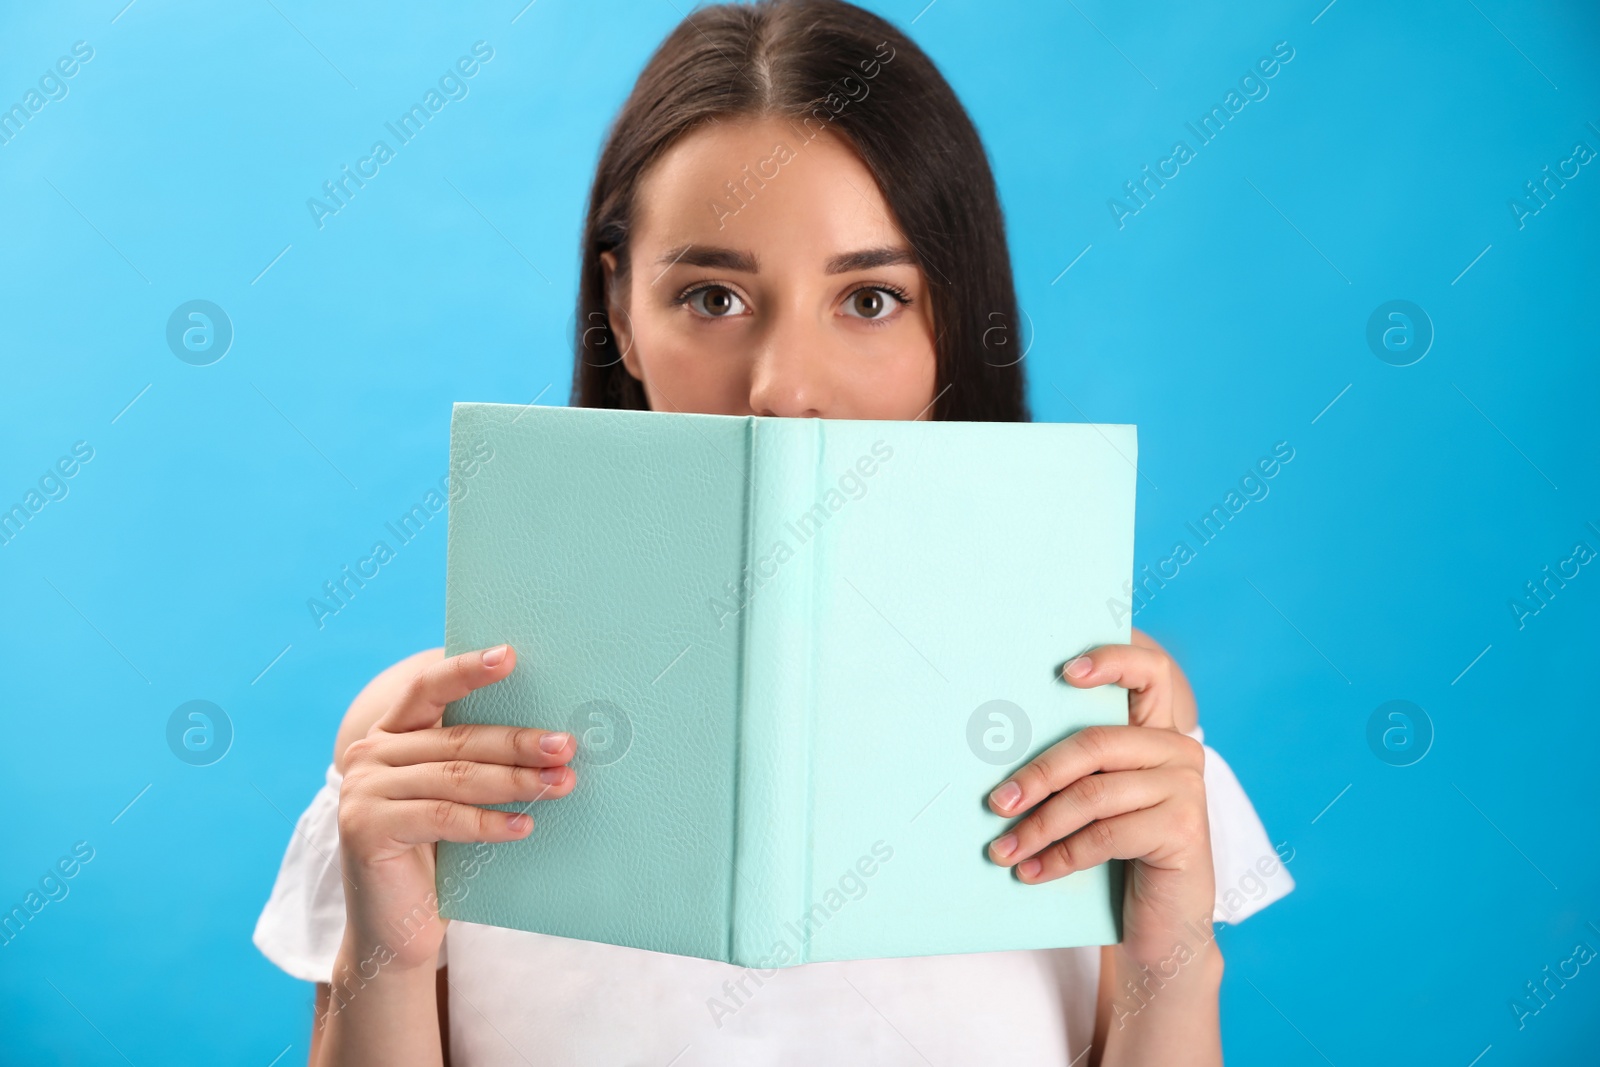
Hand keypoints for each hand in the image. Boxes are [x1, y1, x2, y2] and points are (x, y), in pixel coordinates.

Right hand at [335, 644, 575, 971]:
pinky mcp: (366, 829)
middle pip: (457, 740)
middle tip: (566, 745)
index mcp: (391, 733)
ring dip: (515, 780)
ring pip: (454, 778)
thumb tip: (552, 738)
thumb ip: (475, 763)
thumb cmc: (438, 856)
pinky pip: (441, 818)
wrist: (395, 927)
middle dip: (518, 742)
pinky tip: (525, 825)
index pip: (428, 689)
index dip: (467, 670)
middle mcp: (369, 754)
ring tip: (560, 783)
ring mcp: (362, 790)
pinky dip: (488, 822)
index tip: (510, 656)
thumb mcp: (453, 798)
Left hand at [984, 629, 1214, 969]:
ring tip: (1002, 850)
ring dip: (1039, 826)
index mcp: (1157, 732)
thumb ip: (1076, 769)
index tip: (1064, 672)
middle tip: (995, 804)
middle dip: (1037, 774)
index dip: (1112, 660)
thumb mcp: (1096, 804)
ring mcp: (1187, 789)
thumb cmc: (1118, 857)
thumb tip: (999, 749)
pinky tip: (1032, 871)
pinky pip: (1106, 836)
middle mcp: (1180, 751)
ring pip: (1094, 795)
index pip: (1151, 672)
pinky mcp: (1185, 831)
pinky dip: (1060, 856)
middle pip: (1096, 743)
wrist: (1162, 928)